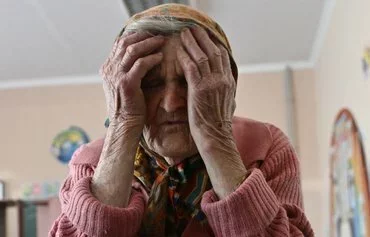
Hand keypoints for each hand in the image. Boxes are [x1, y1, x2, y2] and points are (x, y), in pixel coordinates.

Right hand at [100, 32, 164, 125]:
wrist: (124, 125)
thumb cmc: (128, 107)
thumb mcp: (123, 85)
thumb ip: (126, 71)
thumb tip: (140, 58)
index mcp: (107, 68)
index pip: (119, 43)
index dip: (135, 35)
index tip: (149, 33)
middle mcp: (109, 69)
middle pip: (125, 42)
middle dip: (143, 36)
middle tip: (158, 34)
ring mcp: (117, 76)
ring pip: (133, 50)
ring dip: (149, 43)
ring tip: (162, 41)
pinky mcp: (127, 83)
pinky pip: (141, 64)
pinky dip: (152, 58)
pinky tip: (161, 57)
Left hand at [177, 27, 235, 142]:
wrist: (215, 138)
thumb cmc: (217, 125)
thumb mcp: (226, 105)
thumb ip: (225, 93)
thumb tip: (226, 90)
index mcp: (228, 82)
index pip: (222, 56)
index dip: (212, 44)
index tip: (204, 37)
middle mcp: (222, 80)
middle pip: (213, 51)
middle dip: (202, 38)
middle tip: (193, 29)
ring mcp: (212, 84)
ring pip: (202, 56)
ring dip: (192, 43)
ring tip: (184, 34)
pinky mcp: (200, 90)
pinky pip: (191, 68)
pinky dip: (185, 57)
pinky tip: (179, 51)